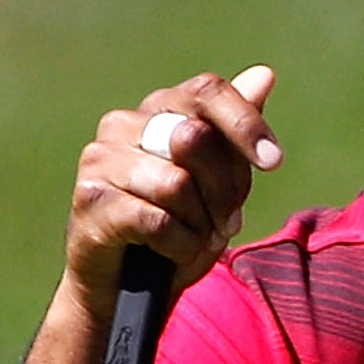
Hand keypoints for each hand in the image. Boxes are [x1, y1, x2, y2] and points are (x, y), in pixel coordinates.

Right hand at [65, 64, 280, 297]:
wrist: (126, 289)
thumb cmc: (176, 231)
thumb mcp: (219, 184)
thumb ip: (235, 132)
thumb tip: (264, 74)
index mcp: (159, 110)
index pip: (207, 91)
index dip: (245, 124)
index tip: (272, 162)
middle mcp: (123, 124)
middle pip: (195, 138)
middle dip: (224, 189)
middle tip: (222, 220)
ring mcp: (100, 158)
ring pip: (176, 183)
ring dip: (200, 224)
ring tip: (191, 237)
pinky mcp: (90, 199)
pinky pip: (156, 220)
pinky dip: (178, 244)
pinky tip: (168, 251)